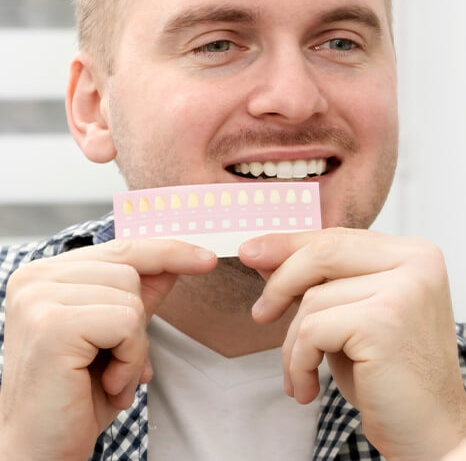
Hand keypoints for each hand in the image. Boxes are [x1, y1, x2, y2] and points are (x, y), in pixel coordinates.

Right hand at [0, 238, 216, 460]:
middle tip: (115, 364)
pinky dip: (130, 357)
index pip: (120, 248)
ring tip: (108, 375)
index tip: (207, 259)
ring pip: (131, 297)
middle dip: (138, 322)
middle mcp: (36, 278)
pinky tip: (107, 382)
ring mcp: (39, 298)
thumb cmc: (76, 395)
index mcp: (46, 274)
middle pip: (130, 271)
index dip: (167, 251)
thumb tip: (176, 260)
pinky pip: (126, 323)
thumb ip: (137, 295)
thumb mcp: (115, 336)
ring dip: (134, 346)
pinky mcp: (52, 324)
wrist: (42, 452)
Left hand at [239, 228, 465, 460]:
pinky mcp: (384, 320)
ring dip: (294, 342)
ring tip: (300, 374)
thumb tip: (263, 252)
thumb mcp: (349, 316)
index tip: (252, 252)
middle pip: (323, 252)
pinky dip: (298, 361)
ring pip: (313, 297)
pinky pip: (312, 329)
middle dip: (280, 282)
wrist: (431, 434)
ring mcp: (403, 289)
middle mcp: (415, 263)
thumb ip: (317, 281)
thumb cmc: (388, 376)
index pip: (337, 238)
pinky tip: (306, 388)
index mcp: (412, 254)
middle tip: (259, 313)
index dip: (290, 245)